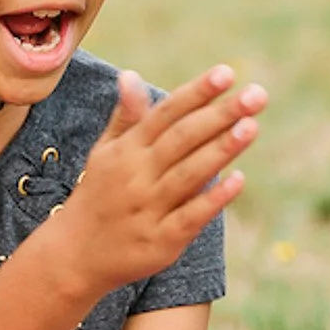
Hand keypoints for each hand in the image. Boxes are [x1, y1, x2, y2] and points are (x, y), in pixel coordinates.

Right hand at [44, 65, 264, 298]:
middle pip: (181, 139)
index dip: (196, 93)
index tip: (227, 73)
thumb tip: (129, 74)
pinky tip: (239, 180)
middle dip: (219, 115)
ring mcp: (148, 209)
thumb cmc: (98, 197)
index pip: (165, 114)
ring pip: (189, 174)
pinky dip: (213, 199)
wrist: (73, 256)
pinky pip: (190, 217)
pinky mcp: (161, 242)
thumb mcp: (105, 154)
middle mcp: (136, 176)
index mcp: (126, 151)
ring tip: (251, 126)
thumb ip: (126, 117)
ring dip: (220, 150)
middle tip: (256, 95)